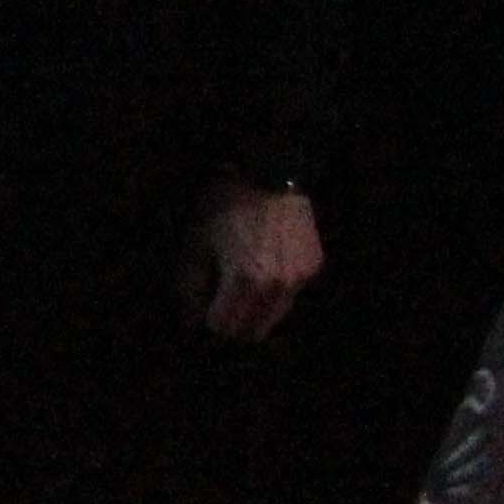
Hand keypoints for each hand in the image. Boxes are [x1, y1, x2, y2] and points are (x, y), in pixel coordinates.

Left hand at [188, 180, 323, 340]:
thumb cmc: (223, 204)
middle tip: (214, 305)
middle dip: (231, 325)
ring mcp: (300, 280)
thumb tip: (191, 319)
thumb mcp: (195, 241)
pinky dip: (272, 293)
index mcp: (246, 281)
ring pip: (274, 317)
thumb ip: (190, 285)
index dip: (205, 322)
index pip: (225, 327)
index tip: (196, 310)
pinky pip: (290, 296)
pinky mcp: (313, 269)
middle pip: (254, 331)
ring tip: (235, 288)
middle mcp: (279, 288)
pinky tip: (259, 272)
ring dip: (254, 312)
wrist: (267, 172)